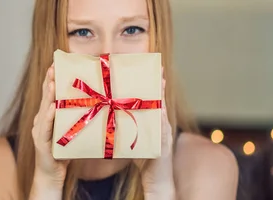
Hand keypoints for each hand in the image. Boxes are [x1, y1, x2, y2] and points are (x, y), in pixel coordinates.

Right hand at [30, 65, 68, 198]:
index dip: (52, 78)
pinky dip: (48, 117)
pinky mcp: (41, 143)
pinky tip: (52, 108)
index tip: (56, 63)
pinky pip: (44, 128)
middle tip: (53, 66)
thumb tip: (98, 104)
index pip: (50, 94)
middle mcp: (41, 120)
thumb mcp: (72, 131)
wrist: (52, 174)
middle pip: (45, 97)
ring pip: (44, 109)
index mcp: (49, 116)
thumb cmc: (63, 152)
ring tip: (53, 82)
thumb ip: (77, 118)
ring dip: (48, 95)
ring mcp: (39, 131)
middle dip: (49, 81)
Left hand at [133, 71, 175, 199]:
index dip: (154, 87)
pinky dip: (162, 119)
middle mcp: (162, 127)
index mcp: (154, 124)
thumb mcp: (131, 141)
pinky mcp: (165, 145)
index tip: (153, 71)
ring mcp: (165, 135)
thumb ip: (124, 129)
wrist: (157, 181)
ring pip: (164, 113)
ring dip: (163, 98)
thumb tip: (107, 118)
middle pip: (161, 103)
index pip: (154, 102)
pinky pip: (164, 129)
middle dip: (160, 86)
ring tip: (161, 83)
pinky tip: (161, 109)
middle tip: (159, 70)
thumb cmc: (145, 161)